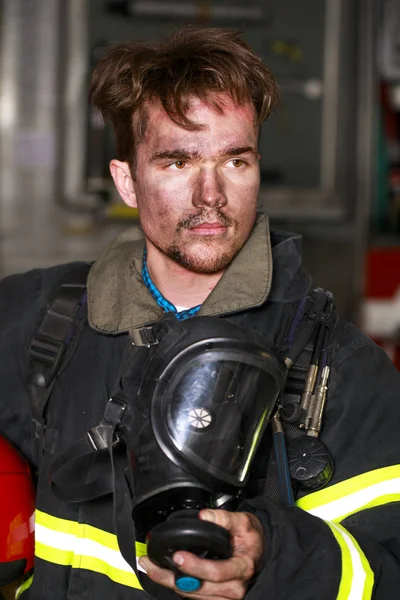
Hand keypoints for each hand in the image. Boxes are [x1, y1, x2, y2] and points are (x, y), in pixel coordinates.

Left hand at [138, 509, 264, 598]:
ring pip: (193, 594)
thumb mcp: (243, 522)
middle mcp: (234, 587)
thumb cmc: (251, 538)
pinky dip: (178, 586)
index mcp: (241, 567)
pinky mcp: (217, 599)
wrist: (260, 551)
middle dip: (170, 577)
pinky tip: (165, 575)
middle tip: (151, 563)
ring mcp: (226, 597)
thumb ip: (223, 518)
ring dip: (169, 582)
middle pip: (198, 587)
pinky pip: (195, 597)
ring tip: (151, 567)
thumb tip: (204, 516)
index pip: (216, 572)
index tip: (178, 556)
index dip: (195, 566)